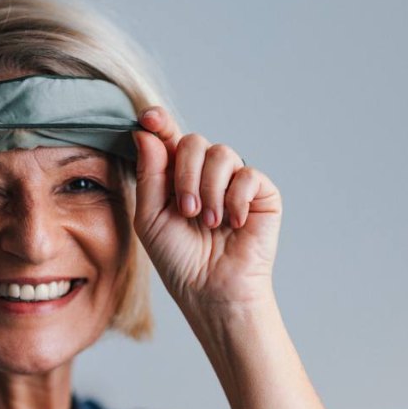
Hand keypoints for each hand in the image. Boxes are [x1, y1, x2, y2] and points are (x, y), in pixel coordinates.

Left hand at [131, 106, 281, 327]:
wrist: (212, 290)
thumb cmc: (179, 260)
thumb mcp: (149, 218)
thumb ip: (148, 175)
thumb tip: (145, 133)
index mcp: (175, 178)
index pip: (168, 139)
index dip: (159, 123)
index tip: (149, 117)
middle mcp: (205, 175)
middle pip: (194, 141)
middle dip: (185, 174)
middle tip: (186, 211)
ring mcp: (234, 182)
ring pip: (221, 153)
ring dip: (209, 190)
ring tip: (208, 222)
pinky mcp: (262, 194)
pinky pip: (248, 175)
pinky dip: (236, 199)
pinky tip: (234, 222)